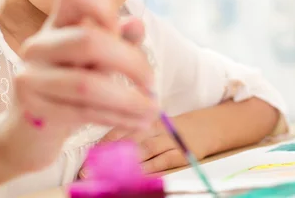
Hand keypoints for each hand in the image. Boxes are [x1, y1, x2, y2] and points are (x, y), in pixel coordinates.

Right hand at [0, 0, 157, 172]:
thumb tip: (137, 24)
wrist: (29, 133)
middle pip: (89, 40)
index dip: (103, 6)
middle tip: (152, 83)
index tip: (123, 33)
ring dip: (129, 100)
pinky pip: (83, 111)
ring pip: (88, 84)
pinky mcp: (32, 107)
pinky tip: (136, 124)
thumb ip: (118, 43)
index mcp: (55, 24)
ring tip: (152, 112)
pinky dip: (117, 118)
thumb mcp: (96, 63)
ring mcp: (30, 75)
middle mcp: (38, 44)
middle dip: (131, 63)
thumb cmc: (69, 91)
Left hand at [81, 115, 208, 176]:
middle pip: (127, 139)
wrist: (209, 126)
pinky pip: (162, 160)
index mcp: (142, 118)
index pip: (117, 130)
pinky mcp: (181, 152)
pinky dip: (148, 169)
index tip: (86, 160)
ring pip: (143, 149)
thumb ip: (129, 134)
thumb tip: (100, 152)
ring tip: (108, 176)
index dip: (100, 146)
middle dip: (106, 157)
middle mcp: (153, 126)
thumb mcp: (151, 126)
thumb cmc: (172, 129)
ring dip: (124, 164)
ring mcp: (168, 138)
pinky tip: (136, 177)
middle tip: (90, 172)